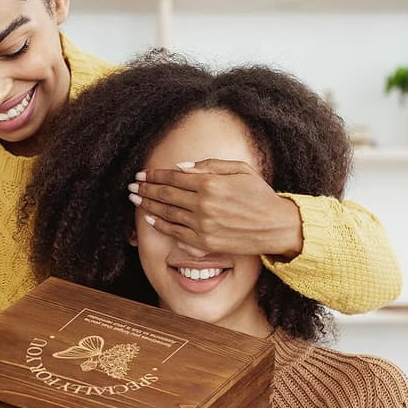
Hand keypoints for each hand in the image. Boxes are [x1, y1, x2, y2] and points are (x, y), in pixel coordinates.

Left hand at [130, 160, 302, 258]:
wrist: (275, 226)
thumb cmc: (259, 195)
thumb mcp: (240, 170)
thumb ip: (209, 165)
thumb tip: (180, 167)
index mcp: (211, 183)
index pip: (174, 177)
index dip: (154, 175)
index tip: (142, 174)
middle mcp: (204, 204)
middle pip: (166, 195)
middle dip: (145, 189)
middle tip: (132, 186)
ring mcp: (202, 225)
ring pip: (166, 214)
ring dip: (147, 206)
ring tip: (135, 199)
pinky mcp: (204, 242)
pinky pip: (175, 233)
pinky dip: (159, 225)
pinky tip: (149, 219)